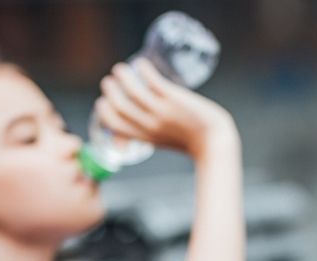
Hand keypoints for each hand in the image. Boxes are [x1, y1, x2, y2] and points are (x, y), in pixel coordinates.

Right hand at [94, 58, 237, 159]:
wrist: (214, 140)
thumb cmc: (191, 140)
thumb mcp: (163, 141)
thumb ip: (148, 134)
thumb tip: (138, 129)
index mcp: (144, 137)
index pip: (114, 125)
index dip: (104, 112)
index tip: (103, 102)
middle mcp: (149, 124)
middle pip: (119, 106)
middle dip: (110, 92)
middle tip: (108, 81)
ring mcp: (161, 111)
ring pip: (133, 91)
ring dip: (122, 77)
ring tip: (119, 68)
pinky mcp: (174, 99)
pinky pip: (153, 81)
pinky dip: (143, 70)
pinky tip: (141, 63)